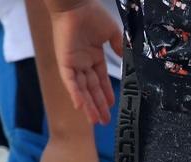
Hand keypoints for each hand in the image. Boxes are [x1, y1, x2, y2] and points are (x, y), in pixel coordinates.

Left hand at [47, 0, 122, 123]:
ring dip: (89, 105)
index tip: (113, 106)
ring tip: (96, 120)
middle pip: (92, 89)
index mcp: (93, 56)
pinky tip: (81, 107)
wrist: (76, 6)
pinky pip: (70, 82)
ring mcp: (73, 63)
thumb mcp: (112, 33)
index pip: (100, 79)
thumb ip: (118, 47)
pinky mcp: (65, 62)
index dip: (106, 93)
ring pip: (82, 89)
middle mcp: (83, 62)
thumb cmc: (92, 15)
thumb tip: (125, 58)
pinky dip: (75, 94)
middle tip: (105, 121)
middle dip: (98, 105)